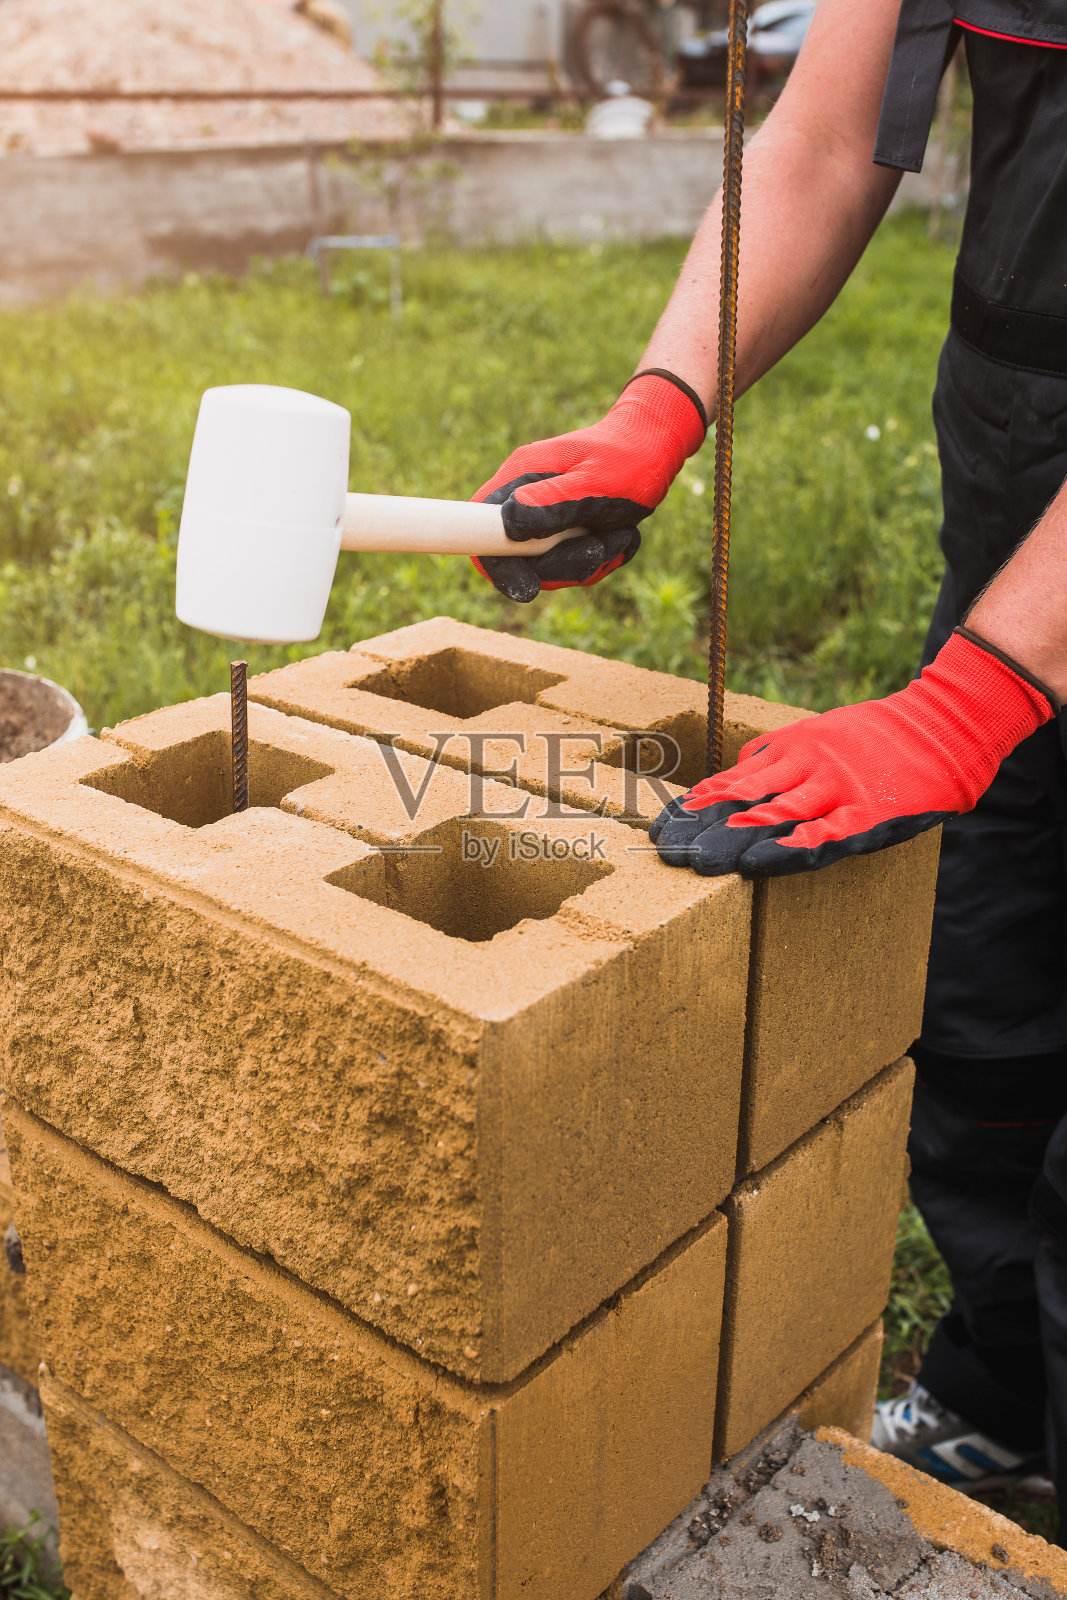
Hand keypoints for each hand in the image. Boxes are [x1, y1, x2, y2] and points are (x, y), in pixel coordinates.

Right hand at [470, 370, 705, 601]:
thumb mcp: (596, 481)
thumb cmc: (629, 457)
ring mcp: (544, 515)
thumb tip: (509, 522)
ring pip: (549, 567)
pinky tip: (620, 535)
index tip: (528, 585)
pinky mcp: (563, 529)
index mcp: (520, 478)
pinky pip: (572, 563)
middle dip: (563, 566)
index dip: (495, 563)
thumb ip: (552, 501)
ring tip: (619, 534)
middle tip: (601, 547)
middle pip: (518, 559)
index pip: (478, 525)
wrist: (657, 445)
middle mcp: (524, 497)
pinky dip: (600, 557)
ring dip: (589, 561)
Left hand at [651, 629, 1056, 877]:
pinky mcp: (869, 812)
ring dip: (736, 838)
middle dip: (705, 826)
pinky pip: (824, 834)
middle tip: (667, 850)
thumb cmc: (879, 737)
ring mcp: (840, 788)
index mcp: (795, 745)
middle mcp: (810, 764)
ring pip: (778, 814)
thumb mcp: (821, 731)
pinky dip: (790, 848)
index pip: (735, 779)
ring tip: (700, 859)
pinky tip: (759, 863)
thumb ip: (779, 753)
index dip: (698, 805)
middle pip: (747, 798)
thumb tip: (738, 770)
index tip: (664, 826)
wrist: (944, 725)